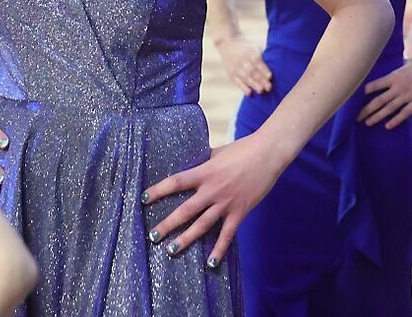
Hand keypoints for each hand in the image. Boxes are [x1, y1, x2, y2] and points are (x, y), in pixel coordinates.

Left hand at [142, 134, 284, 267]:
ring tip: (171, 250)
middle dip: (167, 224)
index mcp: (204, 172)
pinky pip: (227, 234)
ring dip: (186, 239)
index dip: (158, 190)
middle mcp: (212, 190)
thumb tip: (190, 164)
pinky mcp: (240, 212)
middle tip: (152, 236)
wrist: (268, 154)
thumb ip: (204, 162)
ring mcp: (226, 203)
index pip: (176, 182)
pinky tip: (211, 263)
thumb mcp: (218, 153)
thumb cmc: (242, 149)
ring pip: (202, 225)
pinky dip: (219, 249)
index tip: (143, 199)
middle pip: (185, 210)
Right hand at [213, 35, 271, 95]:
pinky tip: (249, 93)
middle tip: (269, 87)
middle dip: (261, 80)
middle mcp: (242, 60)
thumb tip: (277, 64)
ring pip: (245, 77)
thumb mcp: (254, 46)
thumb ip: (263, 55)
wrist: (227, 43)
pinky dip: (243, 88)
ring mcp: (236, 67)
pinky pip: (237, 82)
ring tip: (261, 91)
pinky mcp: (231, 73)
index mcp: (249, 52)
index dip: (263, 69)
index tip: (270, 76)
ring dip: (253, 85)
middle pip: (252, 71)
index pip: (257, 62)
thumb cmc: (246, 46)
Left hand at [358, 45, 411, 127]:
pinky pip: (404, 113)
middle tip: (357, 117)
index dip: (365, 92)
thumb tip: (391, 74)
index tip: (355, 98)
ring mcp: (408, 95)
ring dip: (377, 117)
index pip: (375, 85)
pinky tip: (387, 126)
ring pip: (389, 109)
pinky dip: (395, 120)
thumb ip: (397, 71)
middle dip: (367, 110)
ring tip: (367, 123)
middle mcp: (399, 86)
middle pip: (379, 100)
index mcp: (394, 76)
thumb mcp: (405, 64)